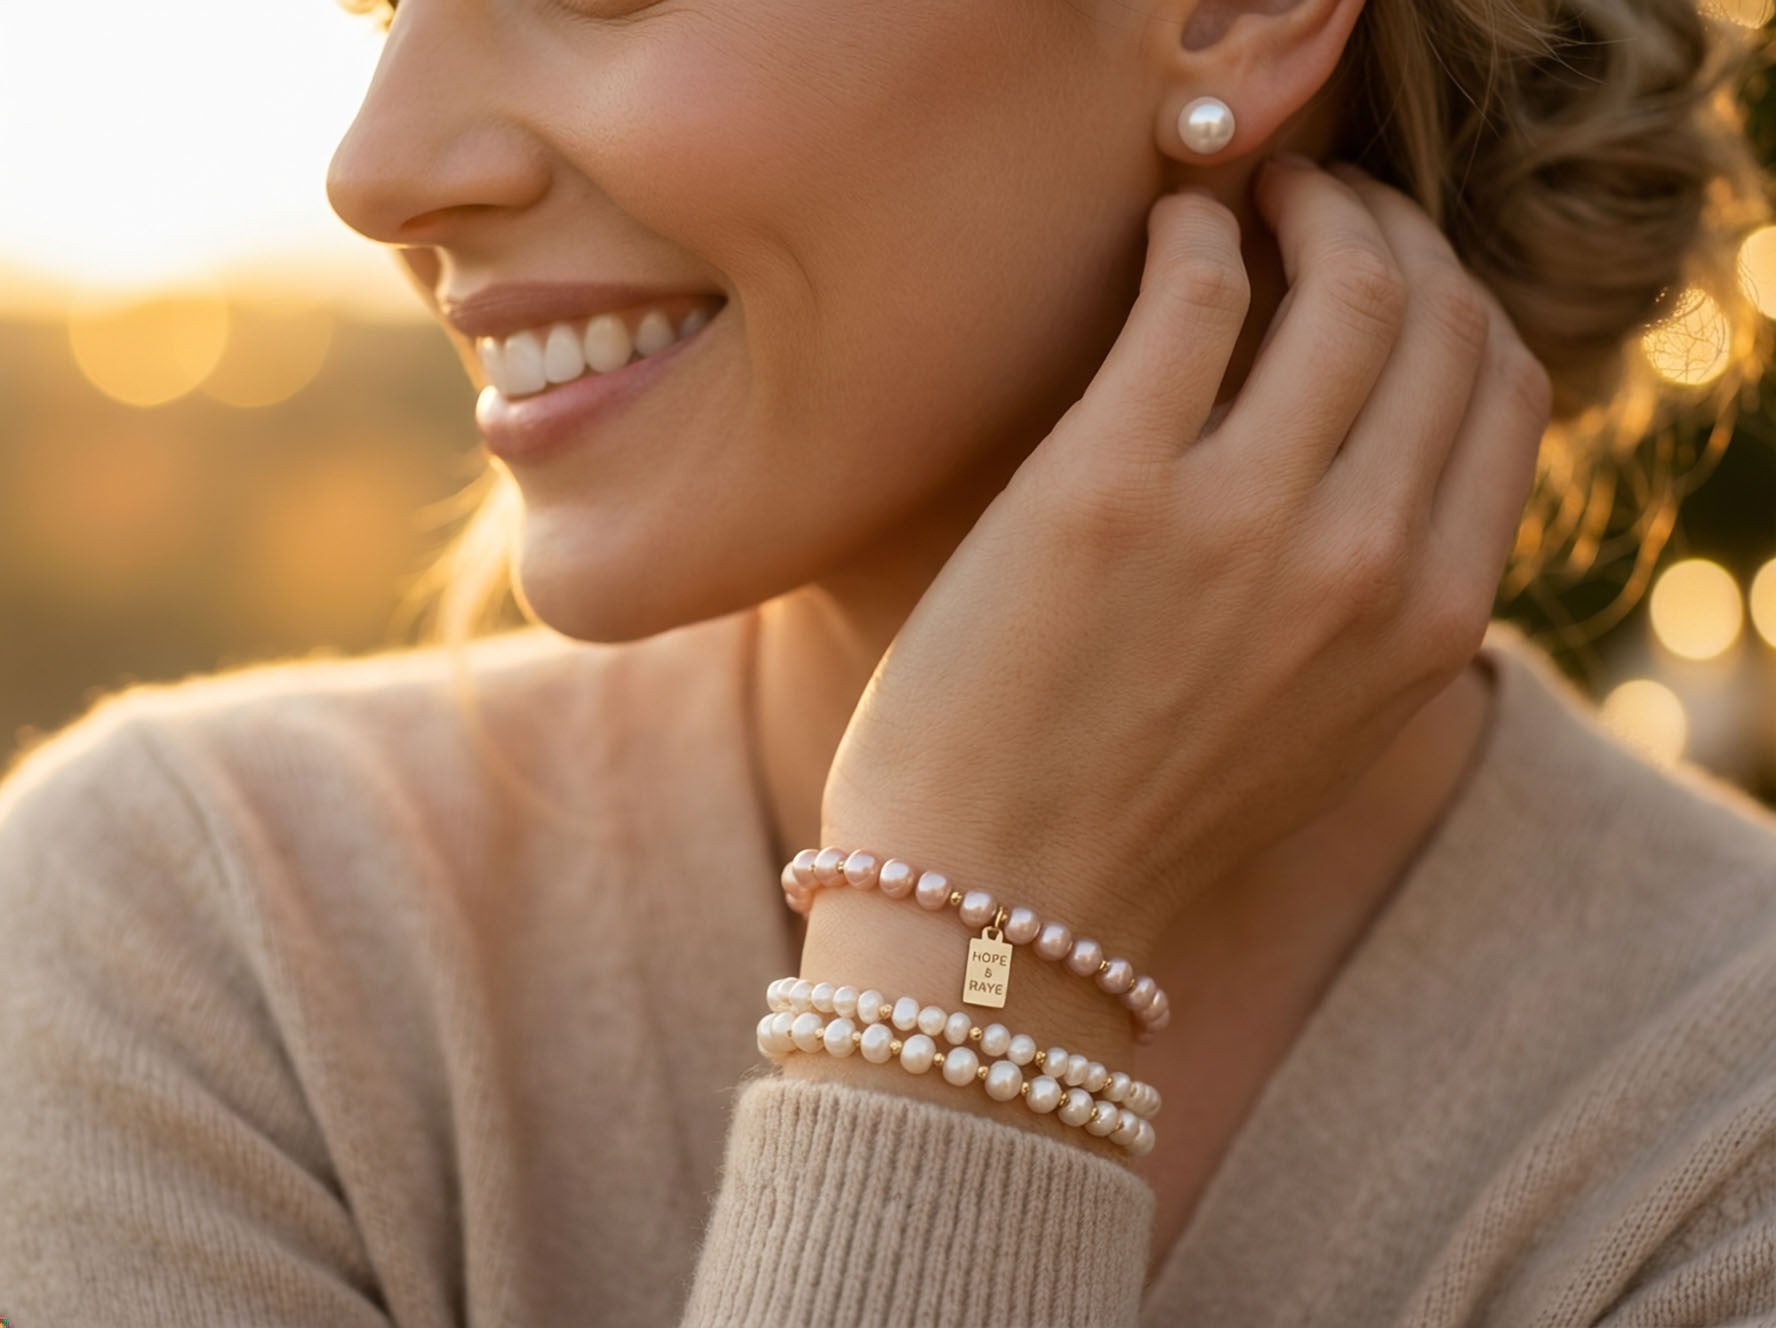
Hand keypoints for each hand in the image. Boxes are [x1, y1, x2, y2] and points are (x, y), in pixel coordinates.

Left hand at [819, 156, 1552, 966]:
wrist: (1000, 915)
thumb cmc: (1135, 821)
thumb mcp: (1317, 725)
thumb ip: (1376, 599)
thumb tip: (1376, 458)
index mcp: (1428, 624)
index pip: (1508, 392)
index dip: (1458, 303)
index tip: (1394, 271)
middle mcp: (1364, 563)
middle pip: (1444, 319)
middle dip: (1395, 232)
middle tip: (1322, 208)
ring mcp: (1242, 521)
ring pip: (1348, 286)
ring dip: (1313, 207)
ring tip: (1255, 198)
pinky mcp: (1106, 491)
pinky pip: (1191, 292)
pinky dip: (1193, 232)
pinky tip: (1166, 231)